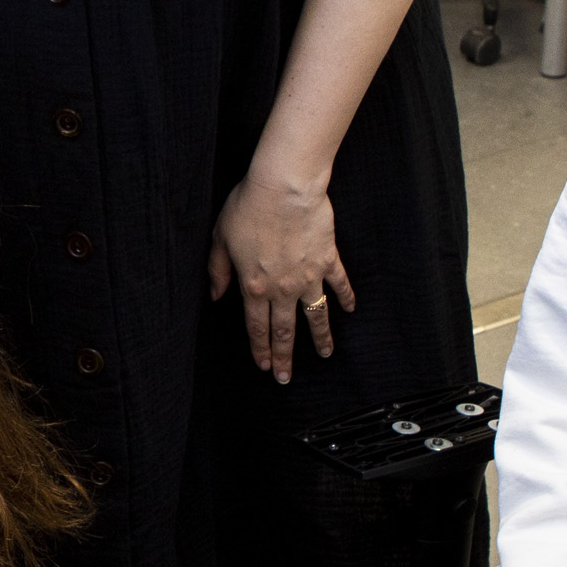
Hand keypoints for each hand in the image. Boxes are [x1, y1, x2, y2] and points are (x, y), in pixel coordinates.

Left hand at [207, 169, 354, 383]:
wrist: (284, 187)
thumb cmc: (249, 207)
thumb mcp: (220, 238)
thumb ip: (218, 271)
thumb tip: (216, 295)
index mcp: (254, 286)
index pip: (257, 327)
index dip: (260, 349)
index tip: (265, 366)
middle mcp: (282, 288)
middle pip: (285, 330)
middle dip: (285, 356)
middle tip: (287, 378)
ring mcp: (308, 276)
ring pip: (315, 315)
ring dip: (320, 337)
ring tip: (325, 354)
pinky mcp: (328, 259)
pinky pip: (339, 284)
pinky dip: (346, 297)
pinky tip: (351, 310)